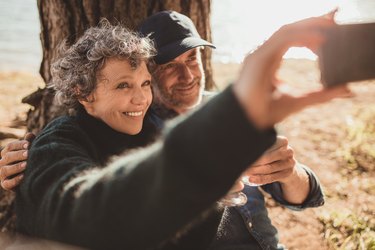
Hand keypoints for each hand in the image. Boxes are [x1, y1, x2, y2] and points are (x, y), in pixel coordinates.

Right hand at [0, 132, 34, 189]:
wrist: (29, 179)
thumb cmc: (29, 161)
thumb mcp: (29, 152)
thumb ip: (29, 143)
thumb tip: (30, 134)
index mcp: (7, 153)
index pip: (10, 146)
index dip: (19, 145)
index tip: (29, 144)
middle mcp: (2, 163)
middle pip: (8, 156)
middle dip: (18, 155)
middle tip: (28, 154)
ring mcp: (2, 174)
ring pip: (5, 169)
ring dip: (16, 167)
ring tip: (26, 165)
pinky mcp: (5, 184)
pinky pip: (7, 183)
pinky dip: (15, 180)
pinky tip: (23, 176)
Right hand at [233, 11, 351, 128]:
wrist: (247, 122)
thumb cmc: (266, 112)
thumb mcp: (300, 100)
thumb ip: (321, 94)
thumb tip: (346, 90)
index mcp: (271, 60)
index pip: (292, 39)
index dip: (311, 32)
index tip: (330, 34)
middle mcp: (265, 54)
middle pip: (290, 30)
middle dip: (313, 23)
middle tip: (334, 22)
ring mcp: (259, 53)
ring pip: (286, 30)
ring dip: (308, 26)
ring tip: (328, 28)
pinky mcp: (257, 57)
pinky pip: (281, 39)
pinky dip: (300, 35)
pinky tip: (316, 39)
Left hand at [243, 135, 309, 203]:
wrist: (286, 166)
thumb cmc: (272, 153)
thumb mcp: (269, 147)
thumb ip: (259, 145)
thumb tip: (239, 145)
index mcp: (283, 141)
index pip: (267, 145)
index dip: (255, 150)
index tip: (243, 154)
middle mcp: (289, 151)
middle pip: (268, 157)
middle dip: (254, 162)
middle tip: (241, 165)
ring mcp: (290, 163)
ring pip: (270, 168)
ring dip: (256, 171)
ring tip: (245, 172)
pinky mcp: (288, 173)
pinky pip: (272, 177)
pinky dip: (261, 179)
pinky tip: (252, 179)